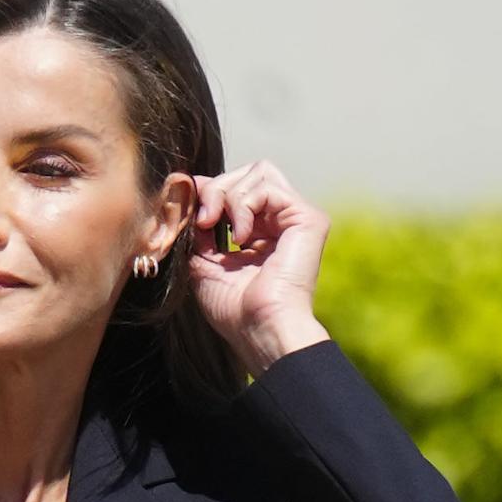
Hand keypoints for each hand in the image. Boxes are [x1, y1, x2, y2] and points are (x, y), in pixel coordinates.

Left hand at [189, 160, 330, 376]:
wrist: (259, 329)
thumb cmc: (233, 309)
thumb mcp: (204, 262)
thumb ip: (199, 226)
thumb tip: (192, 185)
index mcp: (260, 232)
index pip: (237, 188)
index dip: (211, 190)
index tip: (192, 211)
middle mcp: (280, 222)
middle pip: (249, 173)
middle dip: (217, 189)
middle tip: (204, 221)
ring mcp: (296, 218)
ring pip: (258, 172)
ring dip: (227, 196)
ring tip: (220, 230)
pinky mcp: (308, 219)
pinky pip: (267, 186)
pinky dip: (243, 205)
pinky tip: (240, 237)